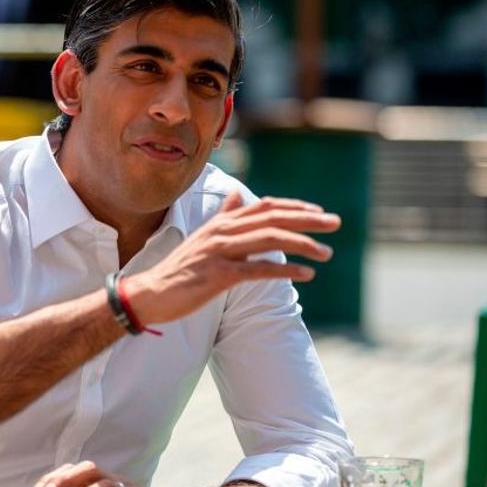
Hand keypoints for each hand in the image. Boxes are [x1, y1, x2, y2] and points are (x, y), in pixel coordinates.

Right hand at [122, 192, 339, 325]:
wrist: (150, 292)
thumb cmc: (180, 268)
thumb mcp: (202, 236)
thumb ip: (223, 216)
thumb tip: (237, 194)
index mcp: (221, 223)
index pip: (264, 206)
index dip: (294, 206)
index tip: (318, 211)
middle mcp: (222, 232)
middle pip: (272, 218)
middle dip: (307, 219)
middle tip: (335, 223)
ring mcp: (219, 252)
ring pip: (269, 239)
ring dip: (302, 244)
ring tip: (326, 253)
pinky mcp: (218, 275)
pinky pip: (258, 269)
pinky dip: (284, 270)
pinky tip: (305, 275)